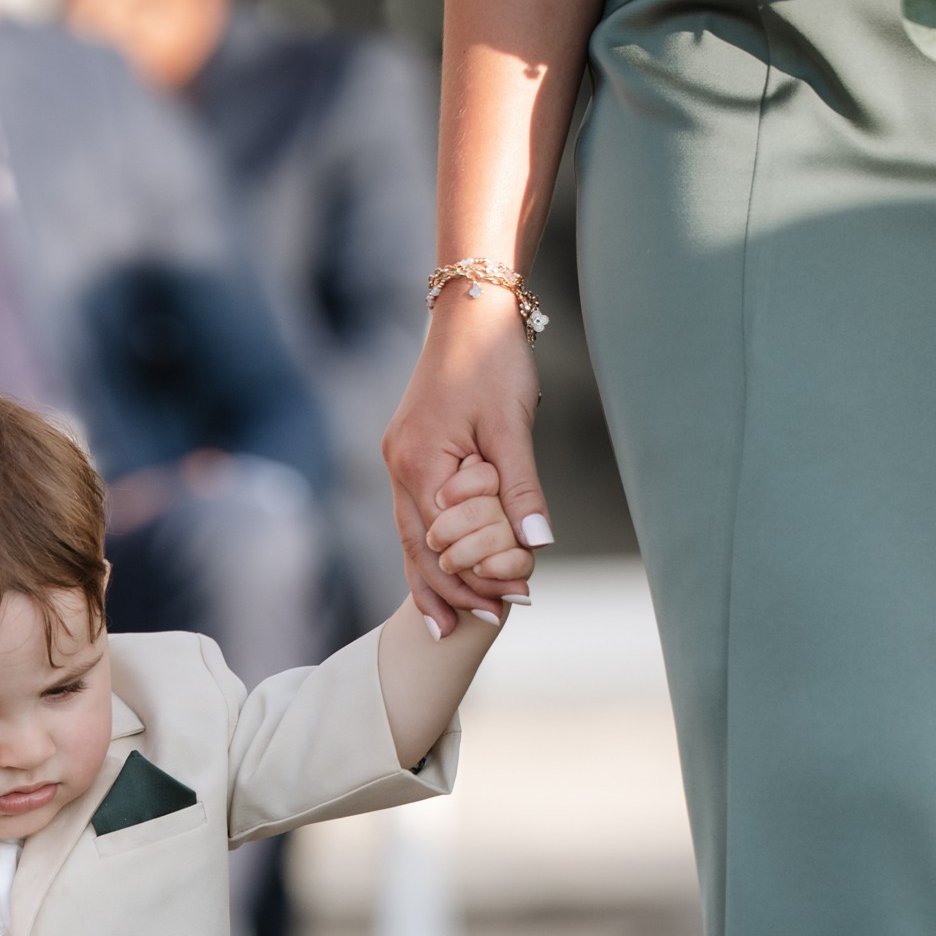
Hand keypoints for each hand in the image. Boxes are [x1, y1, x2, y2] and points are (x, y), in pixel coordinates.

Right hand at [383, 284, 548, 631]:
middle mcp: (400, 467)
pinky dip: (427, 551)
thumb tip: (536, 544)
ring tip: (452, 624)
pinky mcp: (409, 457)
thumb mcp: (513, 424)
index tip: (511, 601)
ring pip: (410, 539)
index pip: (445, 539)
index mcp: (420, 461)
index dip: (477, 573)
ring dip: (434, 580)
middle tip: (486, 623)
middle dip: (452, 589)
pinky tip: (439, 579)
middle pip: (418, 548)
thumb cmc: (494, 360)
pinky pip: (414, 518)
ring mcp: (399, 463)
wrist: (469, 310)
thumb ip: (521, 487)